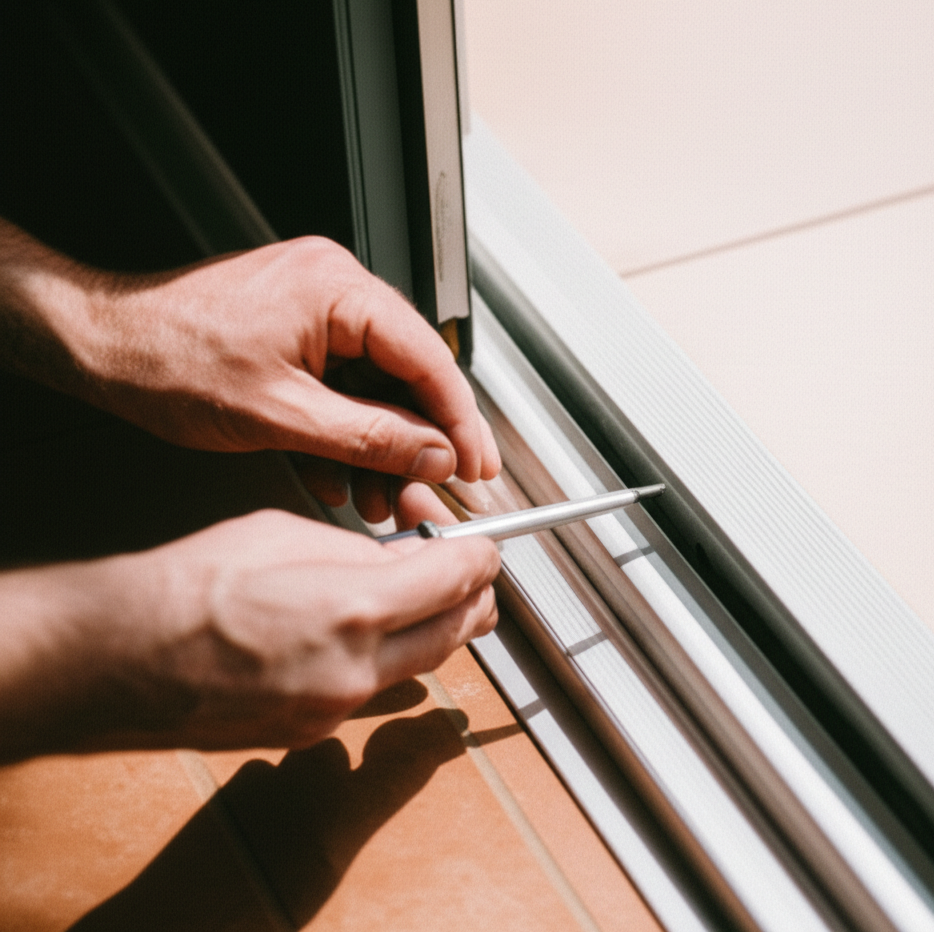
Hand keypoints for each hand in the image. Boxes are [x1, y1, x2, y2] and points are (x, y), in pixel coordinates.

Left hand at [0, 224, 500, 515]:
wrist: (99, 345)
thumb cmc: (166, 359)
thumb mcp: (281, 414)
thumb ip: (369, 437)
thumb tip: (431, 453)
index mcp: (339, 290)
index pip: (430, 358)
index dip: (461, 420)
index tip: (479, 464)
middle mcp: (335, 290)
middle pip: (407, 375)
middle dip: (417, 443)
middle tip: (433, 492)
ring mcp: (316, 310)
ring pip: (376, 387)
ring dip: (380, 447)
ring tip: (380, 498)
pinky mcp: (298, 333)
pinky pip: (342, 387)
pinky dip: (345, 433)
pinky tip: (340, 476)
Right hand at [0, 509, 499, 759]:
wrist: (116, 657)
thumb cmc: (188, 586)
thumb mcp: (286, 533)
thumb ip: (356, 550)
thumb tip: (396, 558)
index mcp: (356, 607)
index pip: (456, 579)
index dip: (480, 558)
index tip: (484, 549)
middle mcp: (355, 670)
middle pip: (453, 634)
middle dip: (474, 600)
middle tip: (476, 577)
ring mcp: (332, 711)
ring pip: (417, 669)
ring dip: (435, 632)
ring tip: (430, 601)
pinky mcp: (306, 734)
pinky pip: (370, 695)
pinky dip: (386, 662)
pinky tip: (368, 637)